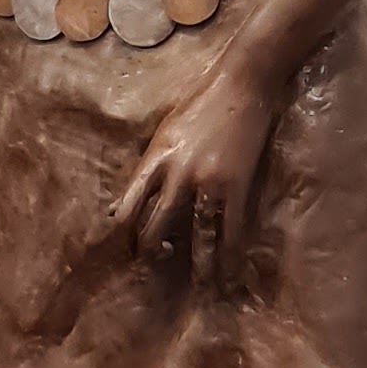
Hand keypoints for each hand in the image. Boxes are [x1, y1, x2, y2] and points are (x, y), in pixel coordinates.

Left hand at [110, 46, 287, 293]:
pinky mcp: (235, 185)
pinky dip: (230, 255)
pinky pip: (230, 229)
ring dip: (197, 263)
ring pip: (195, 234)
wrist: (242, 81)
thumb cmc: (203, 100)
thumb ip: (154, 162)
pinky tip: (231, 273)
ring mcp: (207, 182)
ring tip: (200, 286)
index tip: (124, 249)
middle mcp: (176, 173)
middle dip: (152, 252)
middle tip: (155, 270)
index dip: (124, 232)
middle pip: (156, 224)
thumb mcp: (166, 129)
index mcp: (155, 157)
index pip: (129, 204)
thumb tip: (139, 194)